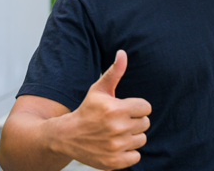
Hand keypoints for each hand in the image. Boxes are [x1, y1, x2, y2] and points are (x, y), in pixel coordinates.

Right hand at [56, 50, 150, 169]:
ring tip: (117, 133)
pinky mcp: (114, 162)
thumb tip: (123, 53)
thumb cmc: (87, 110)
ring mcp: (115, 146)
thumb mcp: (99, 90)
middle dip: (135, 121)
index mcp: (116, 109)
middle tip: (119, 121)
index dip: (137, 108)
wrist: (66, 137)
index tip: (125, 109)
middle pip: (145, 123)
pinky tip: (116, 146)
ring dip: (132, 137)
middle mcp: (117, 128)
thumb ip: (114, 72)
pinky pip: (136, 156)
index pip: (146, 108)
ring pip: (141, 139)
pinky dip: (129, 153)